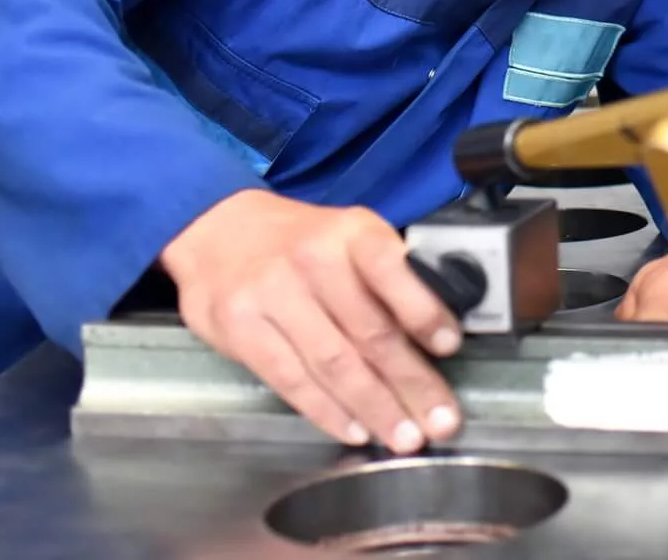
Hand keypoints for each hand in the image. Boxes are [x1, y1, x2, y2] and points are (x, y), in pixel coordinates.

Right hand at [159, 189, 462, 453]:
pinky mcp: (241, 329)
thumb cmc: (302, 243)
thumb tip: (438, 334)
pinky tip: (356, 430)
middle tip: (441, 421)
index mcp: (351, 232)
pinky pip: (292, 380)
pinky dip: (328, 411)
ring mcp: (272, 295)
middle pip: (369, 331)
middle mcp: (313, 260)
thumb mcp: (349, 237)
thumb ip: (388, 275)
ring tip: (405, 437)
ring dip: (375, 407)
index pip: (392, 269)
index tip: (450, 346)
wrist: (217, 231)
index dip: (423, 310)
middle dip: (411, 382)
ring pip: (334, 363)